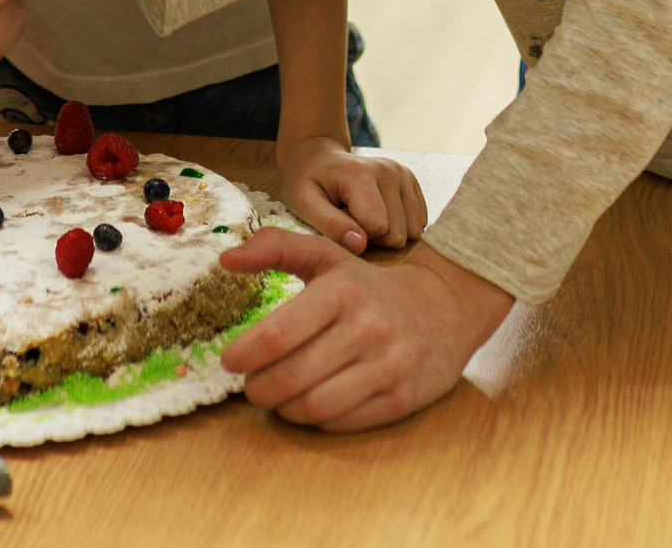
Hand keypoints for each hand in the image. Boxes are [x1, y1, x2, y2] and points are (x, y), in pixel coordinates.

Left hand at [218, 232, 512, 430]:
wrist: (446, 307)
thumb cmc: (370, 285)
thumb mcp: (327, 256)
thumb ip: (275, 248)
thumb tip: (225, 260)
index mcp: (341, 291)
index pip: (278, 334)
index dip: (244, 355)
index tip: (228, 362)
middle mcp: (367, 328)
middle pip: (291, 377)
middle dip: (258, 388)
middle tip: (250, 386)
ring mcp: (388, 366)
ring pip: (315, 406)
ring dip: (284, 409)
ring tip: (276, 399)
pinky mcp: (402, 398)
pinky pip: (343, 422)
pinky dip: (316, 420)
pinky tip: (308, 405)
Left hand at [276, 136, 428, 253]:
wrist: (319, 160)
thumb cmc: (307, 183)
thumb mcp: (304, 203)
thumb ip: (330, 224)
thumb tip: (360, 246)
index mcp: (360, 174)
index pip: (377, 227)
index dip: (356, 234)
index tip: (338, 218)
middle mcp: (389, 170)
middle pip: (397, 234)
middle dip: (373, 236)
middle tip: (349, 216)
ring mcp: (403, 174)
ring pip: (412, 232)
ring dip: (387, 232)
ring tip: (362, 214)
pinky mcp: (412, 181)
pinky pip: (419, 224)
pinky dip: (398, 225)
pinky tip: (378, 211)